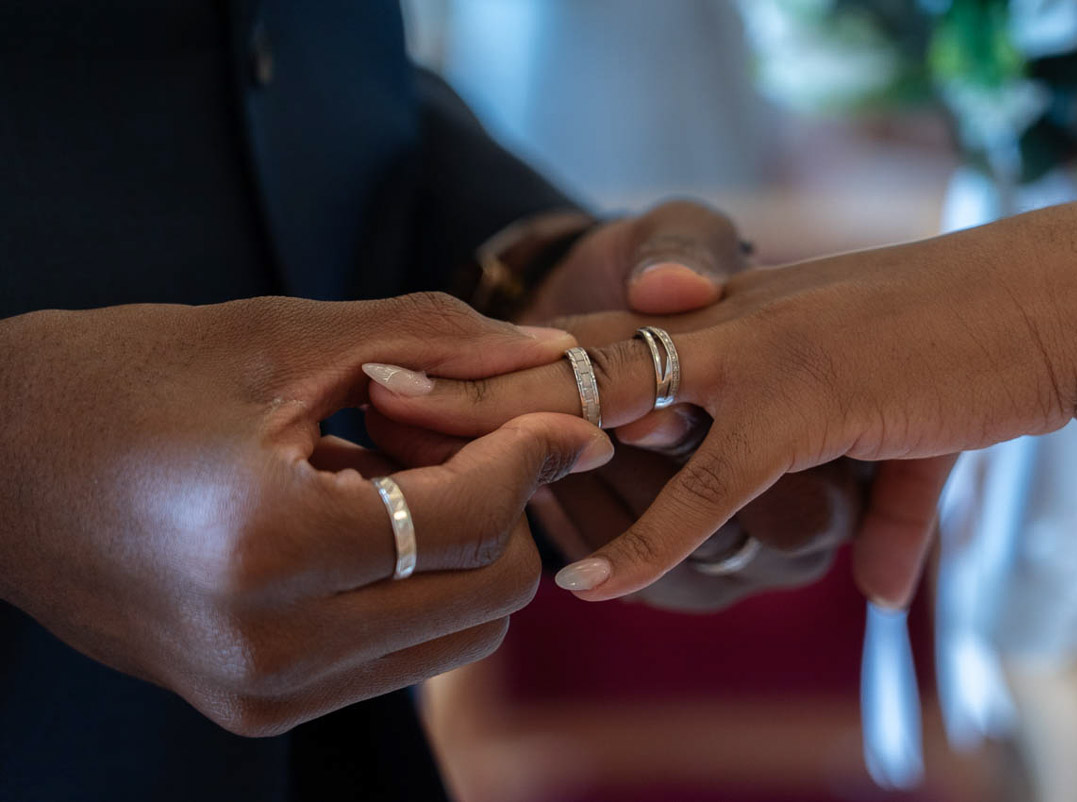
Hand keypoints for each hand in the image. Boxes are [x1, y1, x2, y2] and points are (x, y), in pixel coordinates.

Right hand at [0, 294, 611, 735]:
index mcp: (266, 548)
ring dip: (466, 548)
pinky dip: (415, 584)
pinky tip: (357, 514)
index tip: (565, 408)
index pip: (473, 518)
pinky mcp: (256, 705)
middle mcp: (269, 648)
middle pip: (490, 593)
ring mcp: (262, 693)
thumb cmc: (111, 380)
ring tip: (391, 469)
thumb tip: (551, 351)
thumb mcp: (275, 337)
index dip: (537, 452)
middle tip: (454, 431)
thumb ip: (431, 340)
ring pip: (458, 635)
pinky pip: (399, 654)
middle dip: (507, 504)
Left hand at [364, 202, 1076, 607]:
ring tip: (424, 473)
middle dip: (473, 382)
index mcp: (731, 322)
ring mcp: (759, 359)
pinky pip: (709, 481)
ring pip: (613, 402)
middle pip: (573, 358)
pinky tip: (587, 583)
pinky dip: (653, 535)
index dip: (523, 367)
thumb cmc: (968, 351)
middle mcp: (727, 328)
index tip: (448, 389)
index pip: (602, 340)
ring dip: (517, 442)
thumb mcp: (904, 432)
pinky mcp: (810, 403)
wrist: (1053, 302)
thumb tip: (880, 595)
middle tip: (378, 396)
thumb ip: (879, 512)